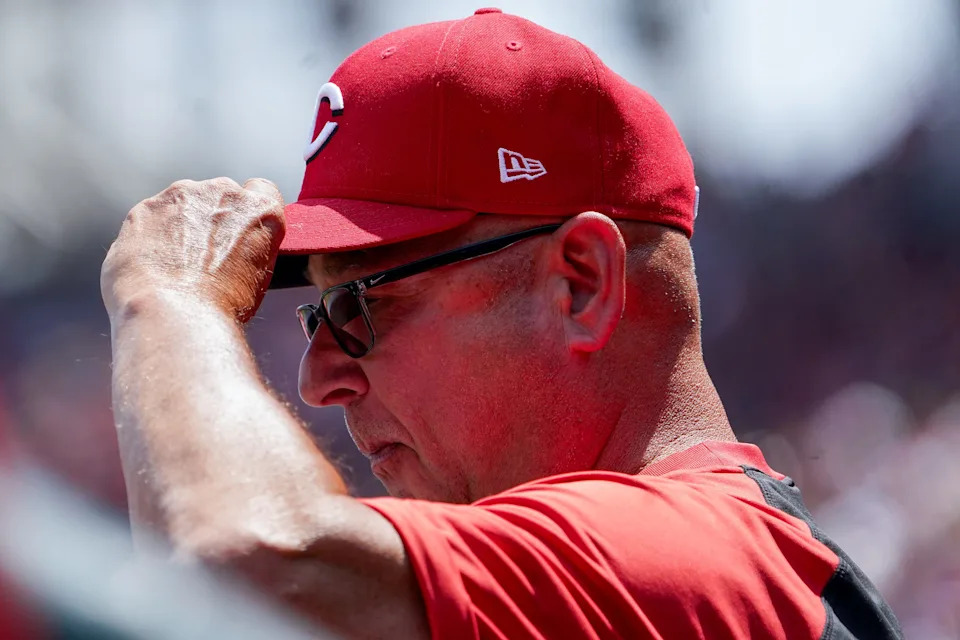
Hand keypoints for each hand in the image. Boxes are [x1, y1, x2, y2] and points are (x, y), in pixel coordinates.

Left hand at [101, 177, 284, 322]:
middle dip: (212, 217)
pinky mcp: (145, 208)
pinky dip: (151, 236)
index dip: (249, 211)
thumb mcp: (259, 275)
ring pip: (182, 203)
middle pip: (219, 194)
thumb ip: (250, 246)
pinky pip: (151, 218)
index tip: (240, 229)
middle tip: (205, 256)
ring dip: (180, 224)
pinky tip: (154, 266)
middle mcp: (222, 193)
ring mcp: (180, 196)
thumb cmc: (222, 305)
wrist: (175, 314)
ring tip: (176, 265)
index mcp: (259, 210)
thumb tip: (236, 250)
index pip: (262, 190)